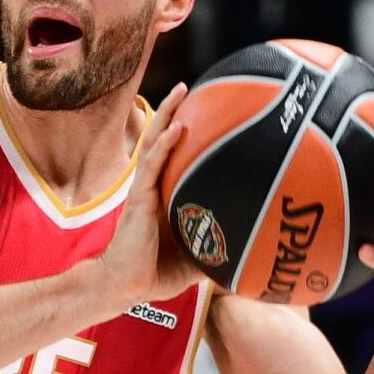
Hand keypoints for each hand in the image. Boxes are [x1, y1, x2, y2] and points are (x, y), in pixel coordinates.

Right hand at [89, 82, 202, 306]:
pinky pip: (152, 167)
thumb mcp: (194, 259)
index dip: (178, 131)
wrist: (124, 286)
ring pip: (153, 144)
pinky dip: (164, 146)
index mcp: (160, 196)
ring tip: (180, 91)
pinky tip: (176, 128)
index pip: (168, 156)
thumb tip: (249, 253)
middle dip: (171, 112)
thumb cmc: (154, 273)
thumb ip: (217, 249)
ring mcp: (142, 192)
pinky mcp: (137, 201)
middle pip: (159, 140)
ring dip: (167, 116)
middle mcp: (149, 187)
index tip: (196, 109)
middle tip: (186, 87)